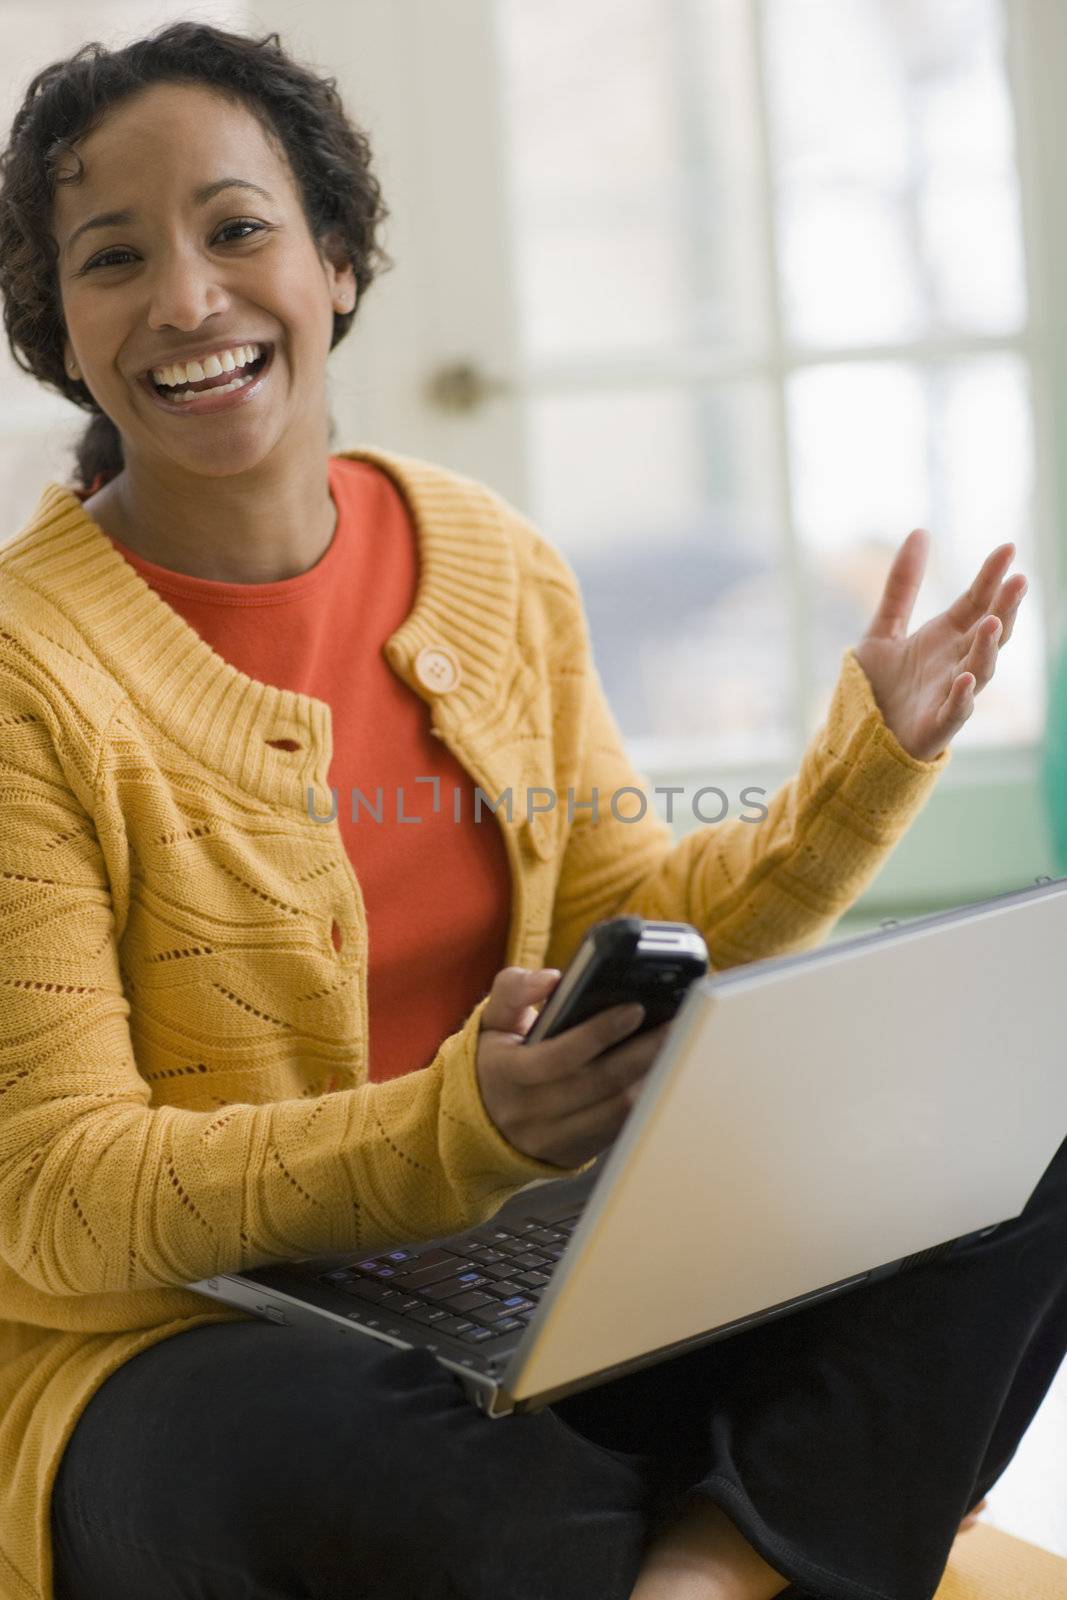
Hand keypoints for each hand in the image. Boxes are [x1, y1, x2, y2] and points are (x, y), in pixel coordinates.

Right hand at [476, 967, 668, 1168]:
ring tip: (678, 1046)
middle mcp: (529, 1112)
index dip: (600, 1032)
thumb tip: (551, 979)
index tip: (635, 1008)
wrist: (483, 1122)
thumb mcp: (493, 1021)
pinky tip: (662, 1074)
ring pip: (615, 1109)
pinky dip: (644, 1101)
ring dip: (651, 1077)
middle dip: (643, 1052)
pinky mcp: (575, 1154)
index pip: (560, 1055)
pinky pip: (618, 1129)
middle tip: (675, 1024)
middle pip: (599, 1082)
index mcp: (506, 1074)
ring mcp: (553, 1138)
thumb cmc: (497, 1060)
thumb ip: (514, 990)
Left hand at [852, 531, 1027, 761]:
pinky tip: (965, 677)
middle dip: (1005, 608)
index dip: (992, 577)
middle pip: (989, 632)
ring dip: (989, 648)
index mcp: (947, 638)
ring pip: (981, 669)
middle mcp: (956, 662)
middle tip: (1019, 581)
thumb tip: (920, 531)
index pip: (977, 602)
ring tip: (994, 623)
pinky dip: (962, 696)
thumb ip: (902, 585)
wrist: (859, 735)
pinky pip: (955, 711)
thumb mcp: (884, 627)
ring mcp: (950, 694)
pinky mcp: (937, 725)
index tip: (1007, 548)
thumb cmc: (879, 685)